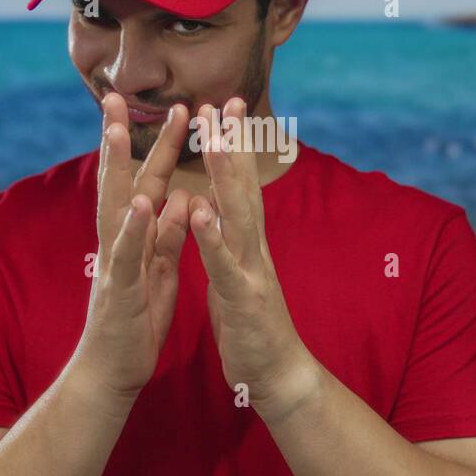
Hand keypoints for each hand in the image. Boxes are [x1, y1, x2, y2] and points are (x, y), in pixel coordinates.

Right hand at [72, 94, 191, 399]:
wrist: (113, 373)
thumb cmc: (136, 321)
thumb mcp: (160, 270)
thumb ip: (168, 234)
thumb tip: (180, 196)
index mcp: (135, 237)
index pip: (146, 182)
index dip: (159, 146)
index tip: (174, 108)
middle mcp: (118, 242)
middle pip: (121, 182)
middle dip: (119, 138)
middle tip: (115, 96)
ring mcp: (114, 263)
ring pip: (115, 208)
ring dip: (117, 170)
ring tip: (118, 132)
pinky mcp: (120, 291)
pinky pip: (127, 256)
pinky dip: (134, 230)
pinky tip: (140, 204)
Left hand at [189, 98, 319, 421]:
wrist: (278, 375)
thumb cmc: (253, 326)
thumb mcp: (237, 274)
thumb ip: (229, 240)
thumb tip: (217, 208)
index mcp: (246, 242)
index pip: (238, 186)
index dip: (233, 146)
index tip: (223, 107)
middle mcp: (253, 247)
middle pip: (243, 187)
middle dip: (234, 143)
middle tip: (226, 100)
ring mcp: (251, 270)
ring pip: (238, 214)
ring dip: (228, 176)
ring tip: (218, 139)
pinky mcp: (242, 298)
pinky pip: (224, 263)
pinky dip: (211, 236)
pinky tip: (198, 211)